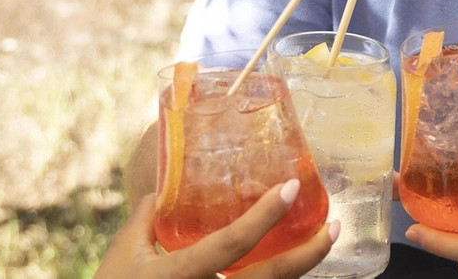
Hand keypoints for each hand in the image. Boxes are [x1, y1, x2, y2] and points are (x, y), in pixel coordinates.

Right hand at [95, 179, 338, 278]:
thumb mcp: (125, 251)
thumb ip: (148, 215)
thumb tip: (164, 188)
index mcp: (182, 274)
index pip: (233, 243)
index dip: (265, 215)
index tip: (291, 188)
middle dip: (309, 253)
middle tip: (332, 226)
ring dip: (300, 269)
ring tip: (320, 243)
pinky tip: (290, 265)